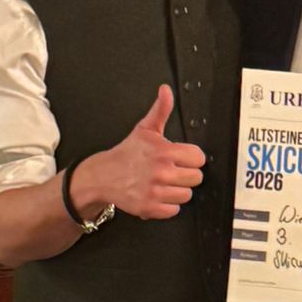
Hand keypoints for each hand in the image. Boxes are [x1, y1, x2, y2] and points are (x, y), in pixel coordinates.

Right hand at [82, 86, 203, 220]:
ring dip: (177, 191)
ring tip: (164, 183)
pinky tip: (158, 195)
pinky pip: (174, 210)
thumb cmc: (127, 154)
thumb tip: (166, 90)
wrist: (103, 176)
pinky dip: (167, 205)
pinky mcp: (150, 208)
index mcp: (164, 152)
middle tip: (171, 172)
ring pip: (187, 195)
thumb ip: (161, 110)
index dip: (191, 158)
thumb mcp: (145, 129)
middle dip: (186, 175)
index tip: (181, 158)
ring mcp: (156, 191)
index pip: (198, 158)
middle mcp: (161, 172)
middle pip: (196, 178)